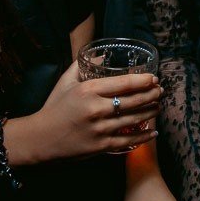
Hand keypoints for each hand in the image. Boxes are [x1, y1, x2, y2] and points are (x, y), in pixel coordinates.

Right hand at [8, 69, 161, 163]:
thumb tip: (100, 55)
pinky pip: (128, 140)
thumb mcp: (66, 82)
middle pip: (134, 100)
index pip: (124, 83)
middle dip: (152, 95)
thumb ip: (82, 65)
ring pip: (134, 119)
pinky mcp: (101, 146)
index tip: (154, 79)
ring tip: (158, 106)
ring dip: (150, 112)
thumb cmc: (54, 107)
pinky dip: (144, 136)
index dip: (144, 81)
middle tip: (160, 91)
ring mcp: (100, 128)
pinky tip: (153, 132)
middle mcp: (97, 108)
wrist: (40, 138)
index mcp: (89, 90)